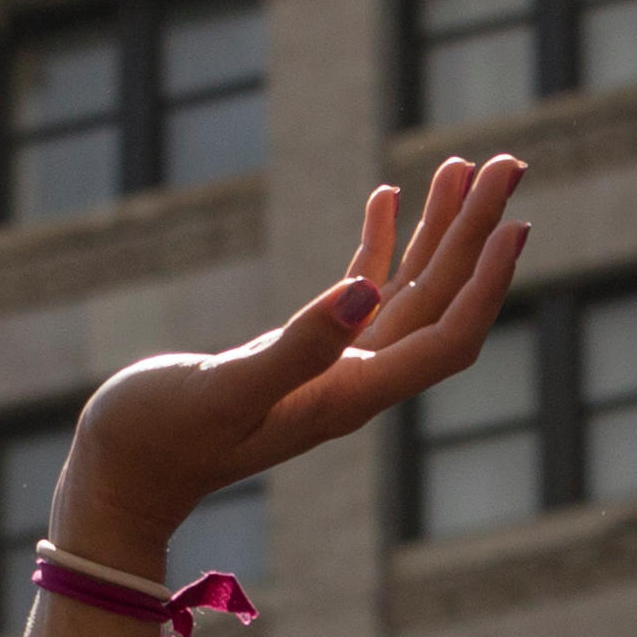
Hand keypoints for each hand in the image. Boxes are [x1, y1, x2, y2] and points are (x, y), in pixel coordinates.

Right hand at [49, 159, 533, 579]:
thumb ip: (299, 345)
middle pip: (440, 302)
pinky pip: (360, 291)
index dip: (486, 283)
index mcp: (349, 394)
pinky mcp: (300, 354)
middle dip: (477, 232)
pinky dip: (379, 243)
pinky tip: (389, 197)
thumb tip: (365, 292)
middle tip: (510, 162)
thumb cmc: (161, 437)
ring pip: (408, 291)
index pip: (446, 338)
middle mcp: (355, 382)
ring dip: (440, 230)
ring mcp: (331, 368)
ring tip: (463, 165)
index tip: (514, 220)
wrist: (122, 475)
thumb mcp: (226, 388)